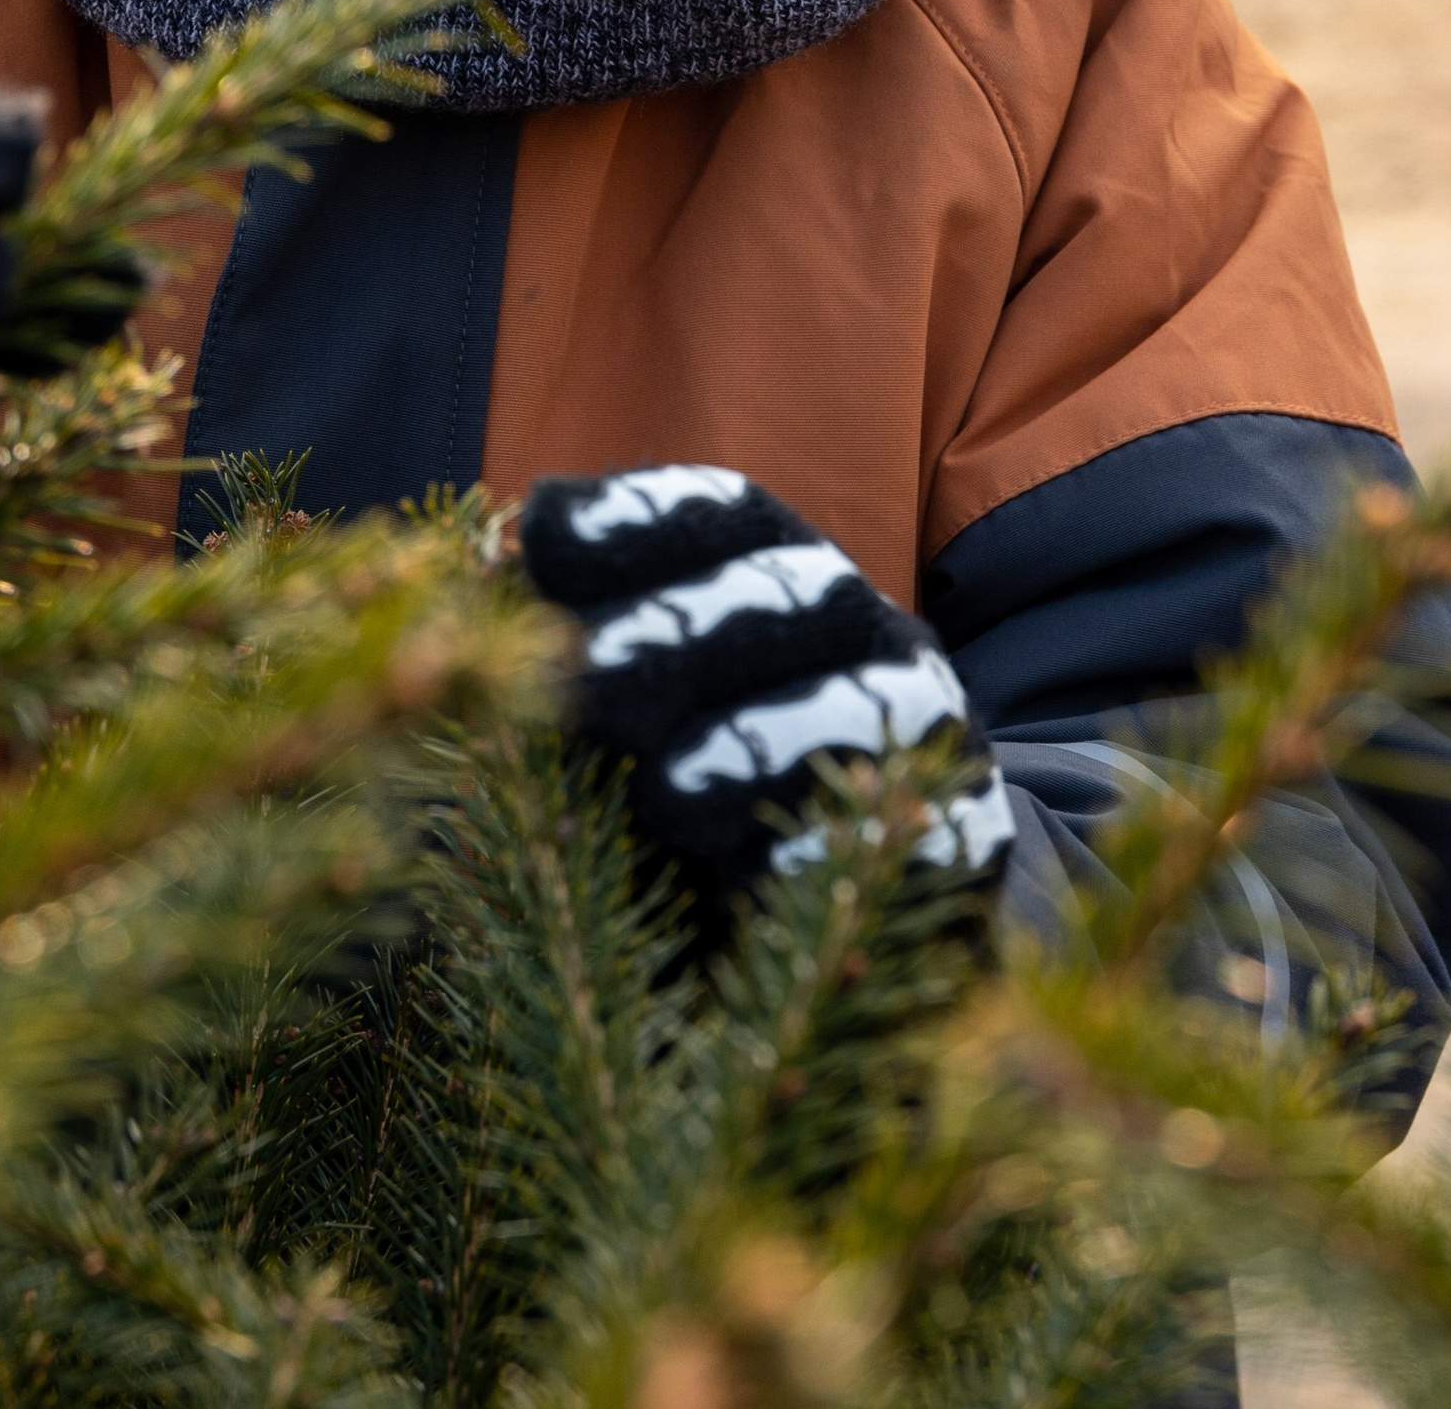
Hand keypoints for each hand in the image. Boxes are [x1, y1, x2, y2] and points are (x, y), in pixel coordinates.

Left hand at [519, 465, 1014, 882]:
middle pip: (785, 593)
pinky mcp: (968, 841)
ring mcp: (923, 731)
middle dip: (677, 629)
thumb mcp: (612, 723)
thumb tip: (482, 572)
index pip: (720, 515)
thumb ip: (561, 657)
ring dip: (754, 742)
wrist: (853, 936)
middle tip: (589, 678)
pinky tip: (754, 881)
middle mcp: (856, 634)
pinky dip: (830, 854)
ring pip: (858, 704)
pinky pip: (916, 834)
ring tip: (667, 792)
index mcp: (768, 581)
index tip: (545, 532)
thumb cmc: (688, 803)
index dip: (638, 516)